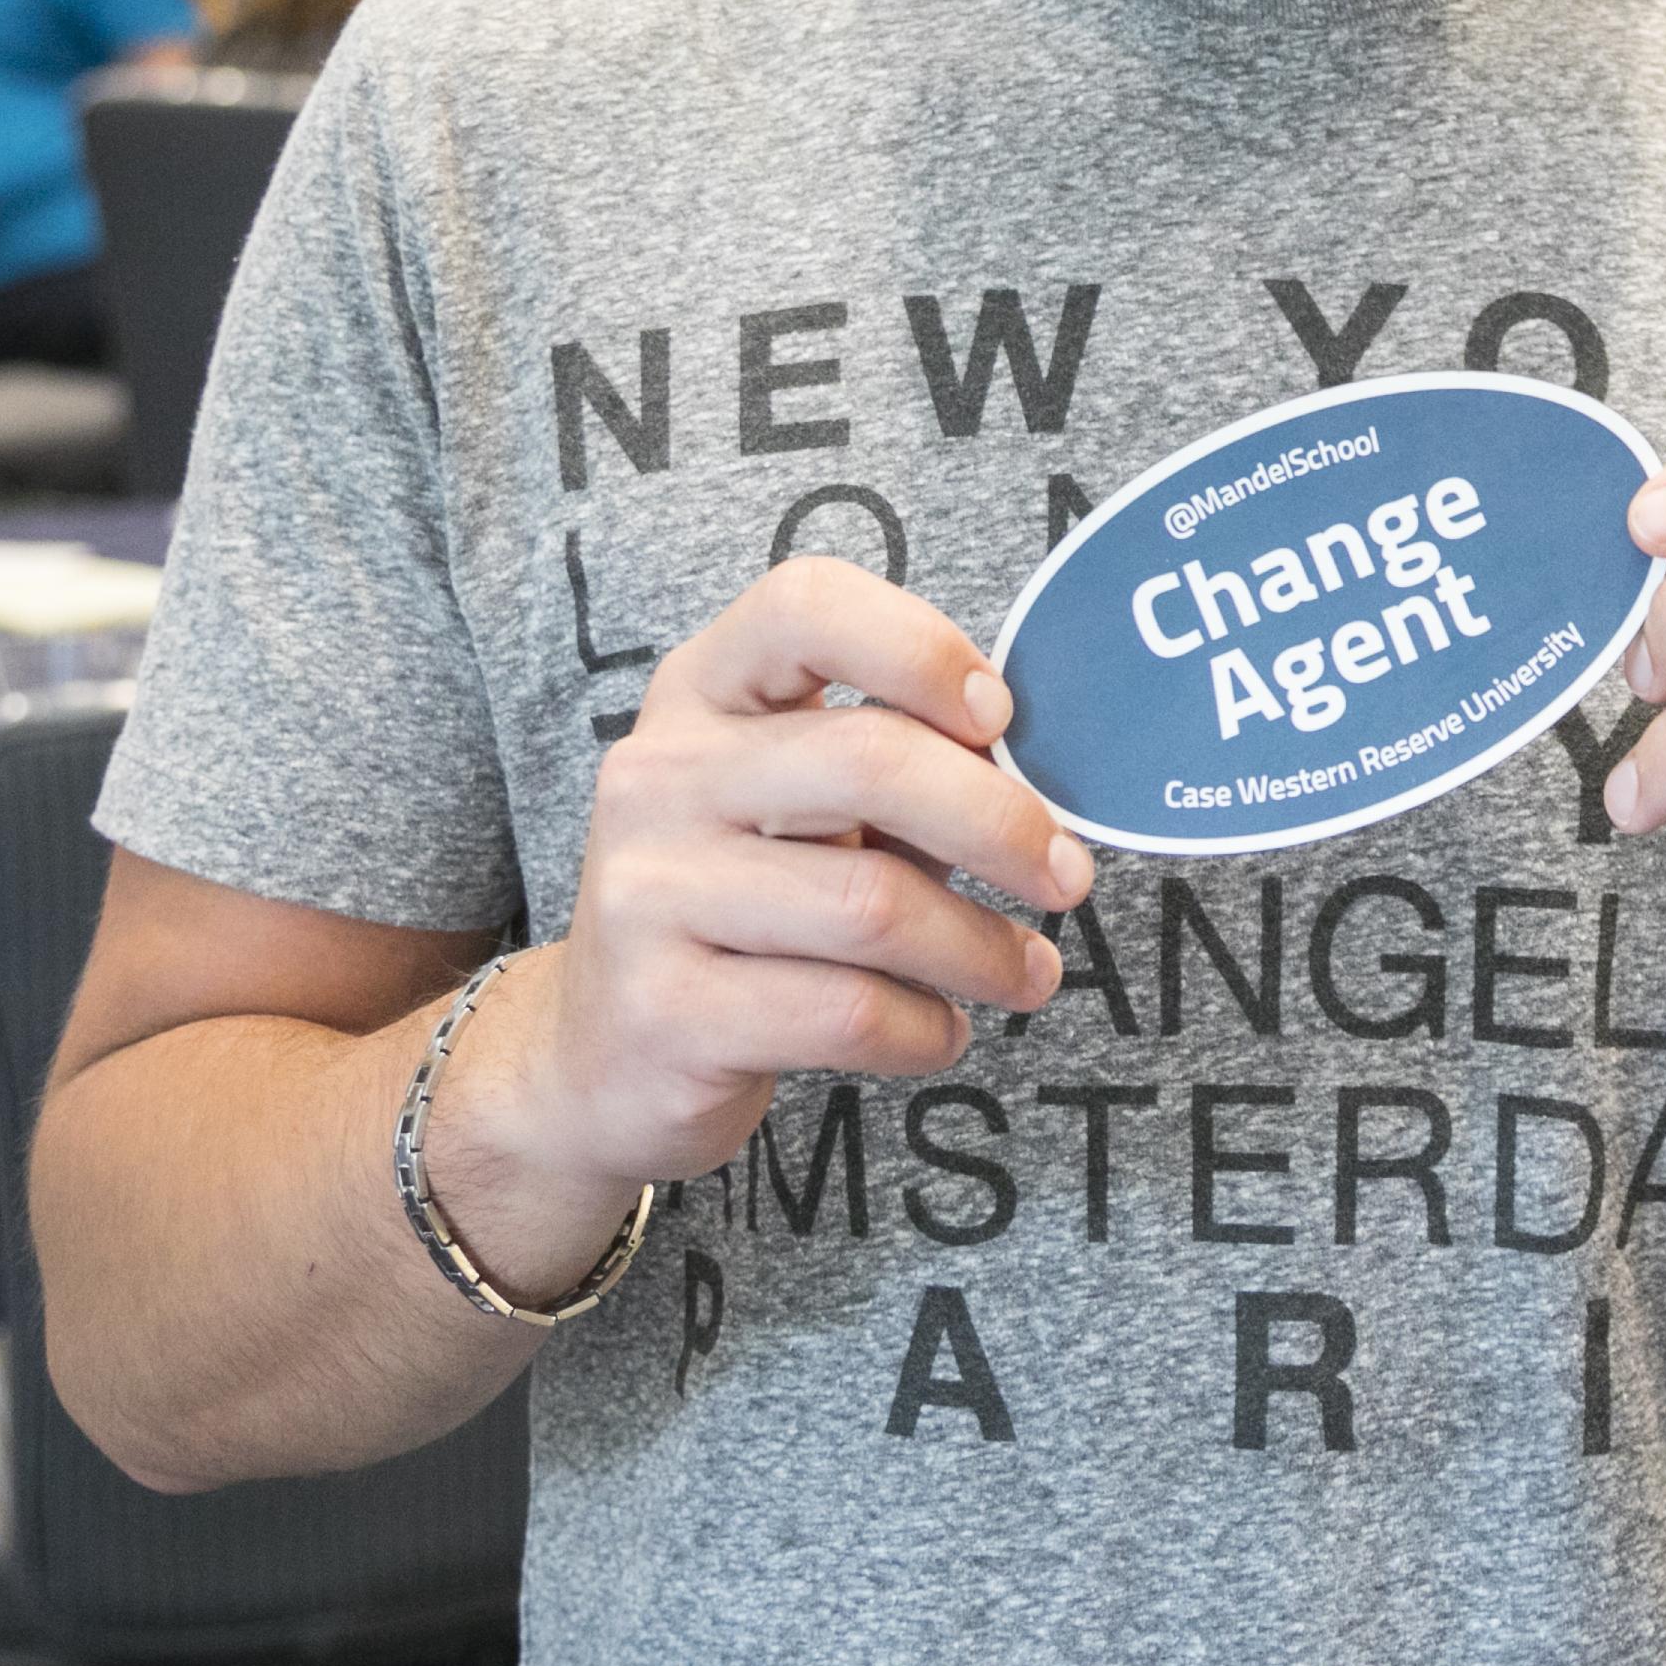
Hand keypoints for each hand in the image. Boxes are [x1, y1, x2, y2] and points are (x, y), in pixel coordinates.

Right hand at [456, 559, 1096, 1200]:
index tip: (1000, 719)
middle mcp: (658, 775)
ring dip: (984, 948)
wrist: (598, 1060)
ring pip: (875, 905)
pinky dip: (926, 1028)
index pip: (805, 605)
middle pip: (871, 761)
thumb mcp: (797, 810)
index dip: (920, 646)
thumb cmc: (742, 910)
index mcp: (702, 693)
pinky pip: (847, 1012)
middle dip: (1002, 824)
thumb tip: (1045, 787)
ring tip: (1027, 973)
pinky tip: (941, 1029)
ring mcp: (646, 893)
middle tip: (1068, 875)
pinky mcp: (663, 1012)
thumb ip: (898, 772)